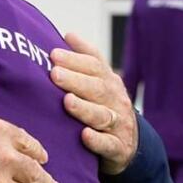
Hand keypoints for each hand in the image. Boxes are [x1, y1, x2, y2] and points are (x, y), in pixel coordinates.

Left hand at [50, 33, 138, 174]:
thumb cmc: (106, 108)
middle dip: (75, 80)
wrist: (129, 145)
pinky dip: (97, 140)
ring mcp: (118, 125)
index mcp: (109, 82)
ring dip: (84, 108)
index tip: (53, 54)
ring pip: (102, 115)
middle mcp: (116, 101)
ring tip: (67, 101)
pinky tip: (84, 135)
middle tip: (54, 73)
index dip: (75, 59)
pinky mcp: (118, 148)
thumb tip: (68, 34)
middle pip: (97, 88)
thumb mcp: (100, 83)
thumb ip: (86, 60)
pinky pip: (109, 145)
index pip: (95, 66)